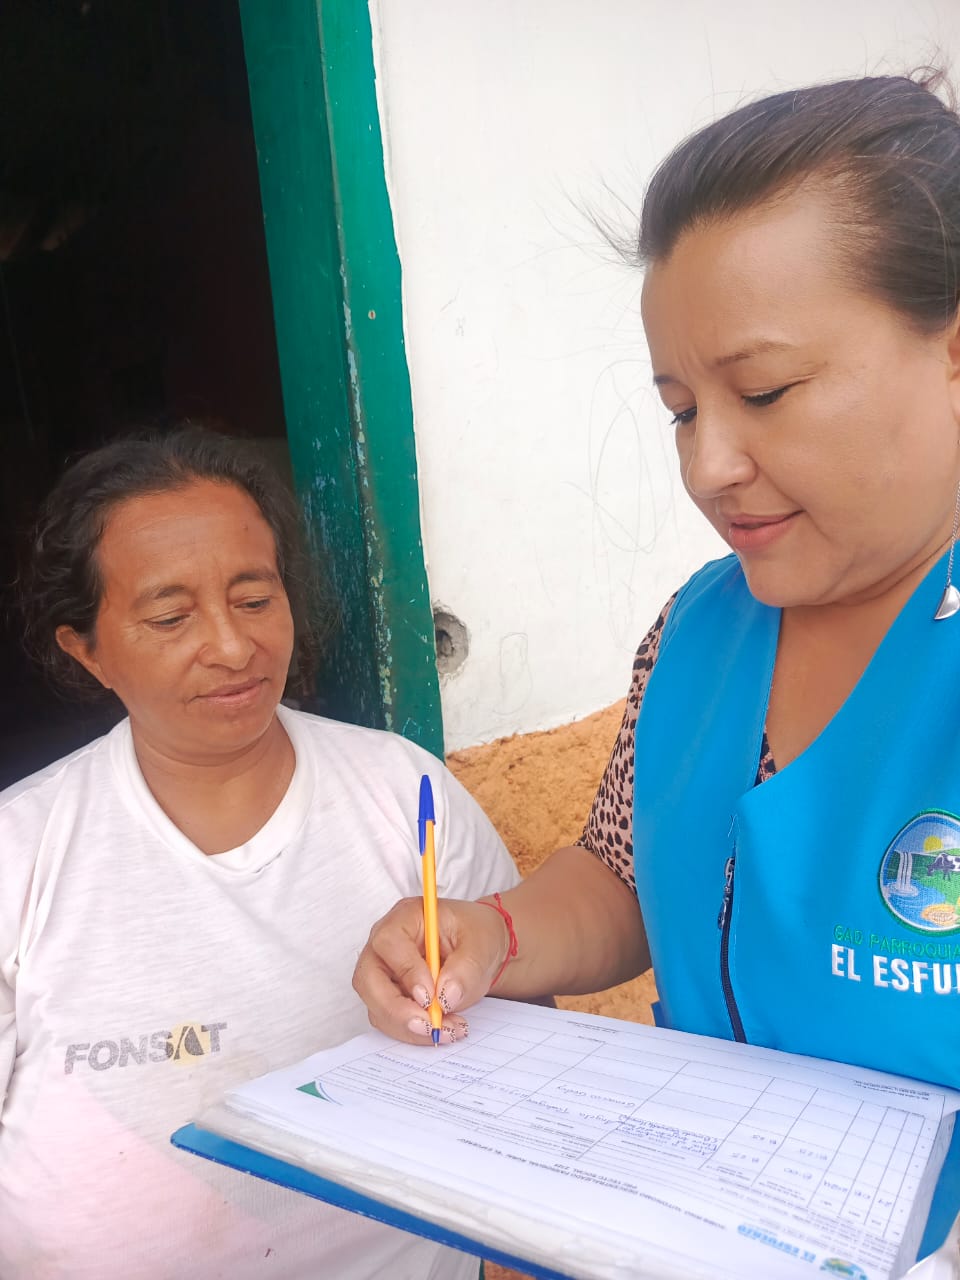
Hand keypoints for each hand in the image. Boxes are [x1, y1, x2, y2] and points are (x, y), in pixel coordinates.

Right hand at [352, 896, 510, 1044]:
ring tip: (450, 1029)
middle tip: (430, 1026)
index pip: (389, 943)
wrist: (478, 949)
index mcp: (405, 917)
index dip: (406, 972)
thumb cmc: (475, 934)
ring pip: (377, 1007)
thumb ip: (466, 968)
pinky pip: (391, 1021)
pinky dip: (415, 1033)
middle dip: (397, 1010)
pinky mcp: (390, 996)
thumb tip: (446, 996)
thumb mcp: (481, 944)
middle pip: (368, 979)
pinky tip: (445, 1029)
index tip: (430, 996)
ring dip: (411, 1027)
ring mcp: (384, 972)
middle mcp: (386, 944)